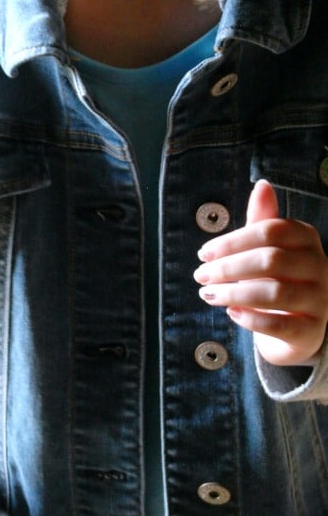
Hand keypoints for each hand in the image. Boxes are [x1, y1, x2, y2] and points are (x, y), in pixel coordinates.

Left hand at [194, 179, 327, 366]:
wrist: (296, 327)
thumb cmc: (277, 280)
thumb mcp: (268, 248)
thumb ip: (262, 221)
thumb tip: (262, 185)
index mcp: (307, 239)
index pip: (271, 231)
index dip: (233, 240)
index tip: (203, 253)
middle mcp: (320, 267)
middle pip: (271, 260)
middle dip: (228, 267)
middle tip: (200, 275)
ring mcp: (320, 300)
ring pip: (275, 293)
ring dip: (234, 293)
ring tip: (207, 294)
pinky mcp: (311, 331)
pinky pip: (280, 324)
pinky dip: (251, 318)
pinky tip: (231, 313)